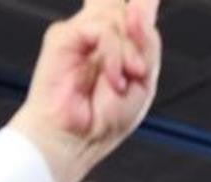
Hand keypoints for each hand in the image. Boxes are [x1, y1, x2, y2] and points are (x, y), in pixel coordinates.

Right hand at [8, 0, 161, 181]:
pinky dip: (114, 54)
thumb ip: (147, 43)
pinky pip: (102, 29)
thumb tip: (138, 6)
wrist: (78, 139)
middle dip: (140, 27)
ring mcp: (81, 33)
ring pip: (119, 16)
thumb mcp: (144, 82)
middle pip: (127, 6)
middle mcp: (98, 34)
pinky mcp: (63, 36)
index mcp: (118, 45)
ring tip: (122, 81)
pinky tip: (112, 78)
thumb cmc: (107, 118)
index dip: (143, 1)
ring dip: (129, 52)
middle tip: (137, 67)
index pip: (131, 8)